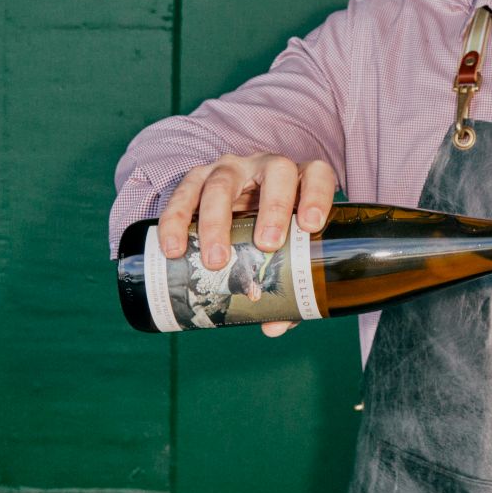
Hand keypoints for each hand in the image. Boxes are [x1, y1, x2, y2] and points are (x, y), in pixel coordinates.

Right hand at [156, 153, 337, 336]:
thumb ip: (286, 288)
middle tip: (266, 246)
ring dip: (217, 221)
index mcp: (298, 181)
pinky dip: (176, 220)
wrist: (230, 207)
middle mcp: (266, 167)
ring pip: (224, 182)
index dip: (316, 195)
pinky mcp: (197, 177)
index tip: (311, 225)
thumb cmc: (267, 233)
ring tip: (215, 261)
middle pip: (275, 173)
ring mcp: (231, 169)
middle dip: (272, 208)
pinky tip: (175, 248)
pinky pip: (184, 193)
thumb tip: (274, 326)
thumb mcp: (280, 254)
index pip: (315, 175)